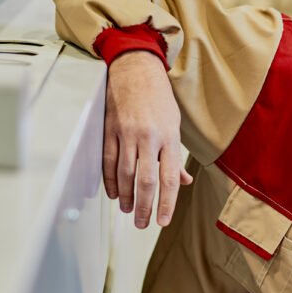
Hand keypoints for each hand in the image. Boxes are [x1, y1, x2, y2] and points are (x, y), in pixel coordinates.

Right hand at [105, 51, 192, 227]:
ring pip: (125, 174)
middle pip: (145, 181)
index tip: (162, 220)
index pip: (169, 179)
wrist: (136, 69)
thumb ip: (175, 156)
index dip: (166, 203)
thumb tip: (183, 181)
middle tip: (141, 223)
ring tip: (127, 210)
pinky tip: (113, 192)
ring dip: (125, 197)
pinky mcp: (110, 130)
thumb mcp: (175, 124)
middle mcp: (148, 138)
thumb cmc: (159, 97)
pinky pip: (109, 161)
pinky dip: (110, 180)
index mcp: (169, 138)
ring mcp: (127, 134)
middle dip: (143, 207)